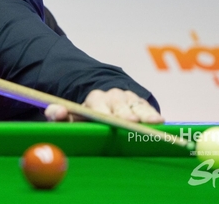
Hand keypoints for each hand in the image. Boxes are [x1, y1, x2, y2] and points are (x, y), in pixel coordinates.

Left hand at [44, 88, 163, 123]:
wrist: (101, 100)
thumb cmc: (84, 114)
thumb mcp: (68, 115)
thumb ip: (58, 114)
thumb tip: (59, 112)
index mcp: (94, 98)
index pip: (99, 105)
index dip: (104, 111)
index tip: (108, 116)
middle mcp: (113, 96)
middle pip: (120, 105)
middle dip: (125, 113)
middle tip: (132, 120)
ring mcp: (128, 99)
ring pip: (136, 106)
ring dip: (144, 114)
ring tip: (154, 122)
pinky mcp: (140, 104)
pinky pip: (147, 108)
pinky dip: (152, 114)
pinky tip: (160, 121)